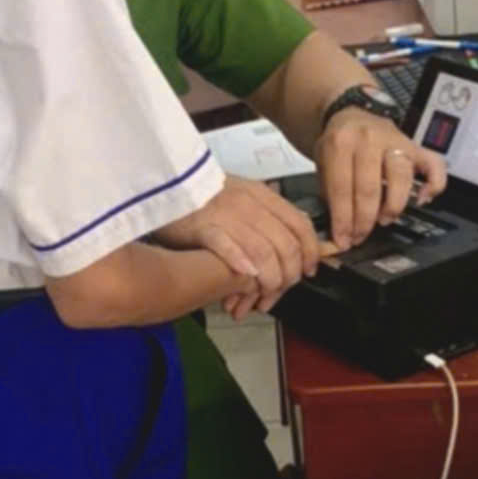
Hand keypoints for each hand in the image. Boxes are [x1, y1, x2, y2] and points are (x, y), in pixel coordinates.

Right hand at [156, 176, 321, 307]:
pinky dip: (241, 264)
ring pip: (263, 253)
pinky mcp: (203, 226)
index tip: (309, 270)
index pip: (301, 225)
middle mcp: (250, 204)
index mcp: (263, 196)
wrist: (166, 183)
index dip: (311, 252)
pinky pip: (228, 247)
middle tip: (279, 291)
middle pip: (285, 246)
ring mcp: (227, 215)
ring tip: (261, 296)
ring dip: (267, 280)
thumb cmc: (204, 195)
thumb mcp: (243, 195)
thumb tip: (294, 236)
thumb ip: (268, 214)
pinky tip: (246, 277)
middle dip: (288, 276)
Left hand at [319, 105, 448, 249]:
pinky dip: (434, 185)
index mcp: (341, 143)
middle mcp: (370, 139)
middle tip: (360, 236)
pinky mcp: (416, 146)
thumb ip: (330, 191)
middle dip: (364, 220)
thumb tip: (339, 229)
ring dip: (392, 206)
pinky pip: (434, 165)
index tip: (343, 240)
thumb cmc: (339, 143)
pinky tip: (422, 200)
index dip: (343, 219)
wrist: (353, 113)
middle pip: (369, 187)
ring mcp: (397, 142)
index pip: (341, 188)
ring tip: (384, 219)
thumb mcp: (323, 161)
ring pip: (401, 177)